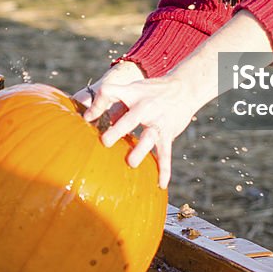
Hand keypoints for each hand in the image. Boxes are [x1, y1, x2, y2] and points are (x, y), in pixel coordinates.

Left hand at [82, 71, 198, 188]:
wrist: (184, 88)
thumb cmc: (151, 91)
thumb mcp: (133, 91)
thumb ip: (113, 104)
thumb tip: (90, 118)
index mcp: (132, 93)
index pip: (111, 91)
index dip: (98, 103)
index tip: (87, 118)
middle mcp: (145, 107)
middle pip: (131, 118)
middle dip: (118, 129)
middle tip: (105, 141)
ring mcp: (158, 121)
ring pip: (149, 137)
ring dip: (140, 150)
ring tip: (131, 163)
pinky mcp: (169, 133)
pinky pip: (166, 153)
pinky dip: (164, 169)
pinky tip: (161, 183)